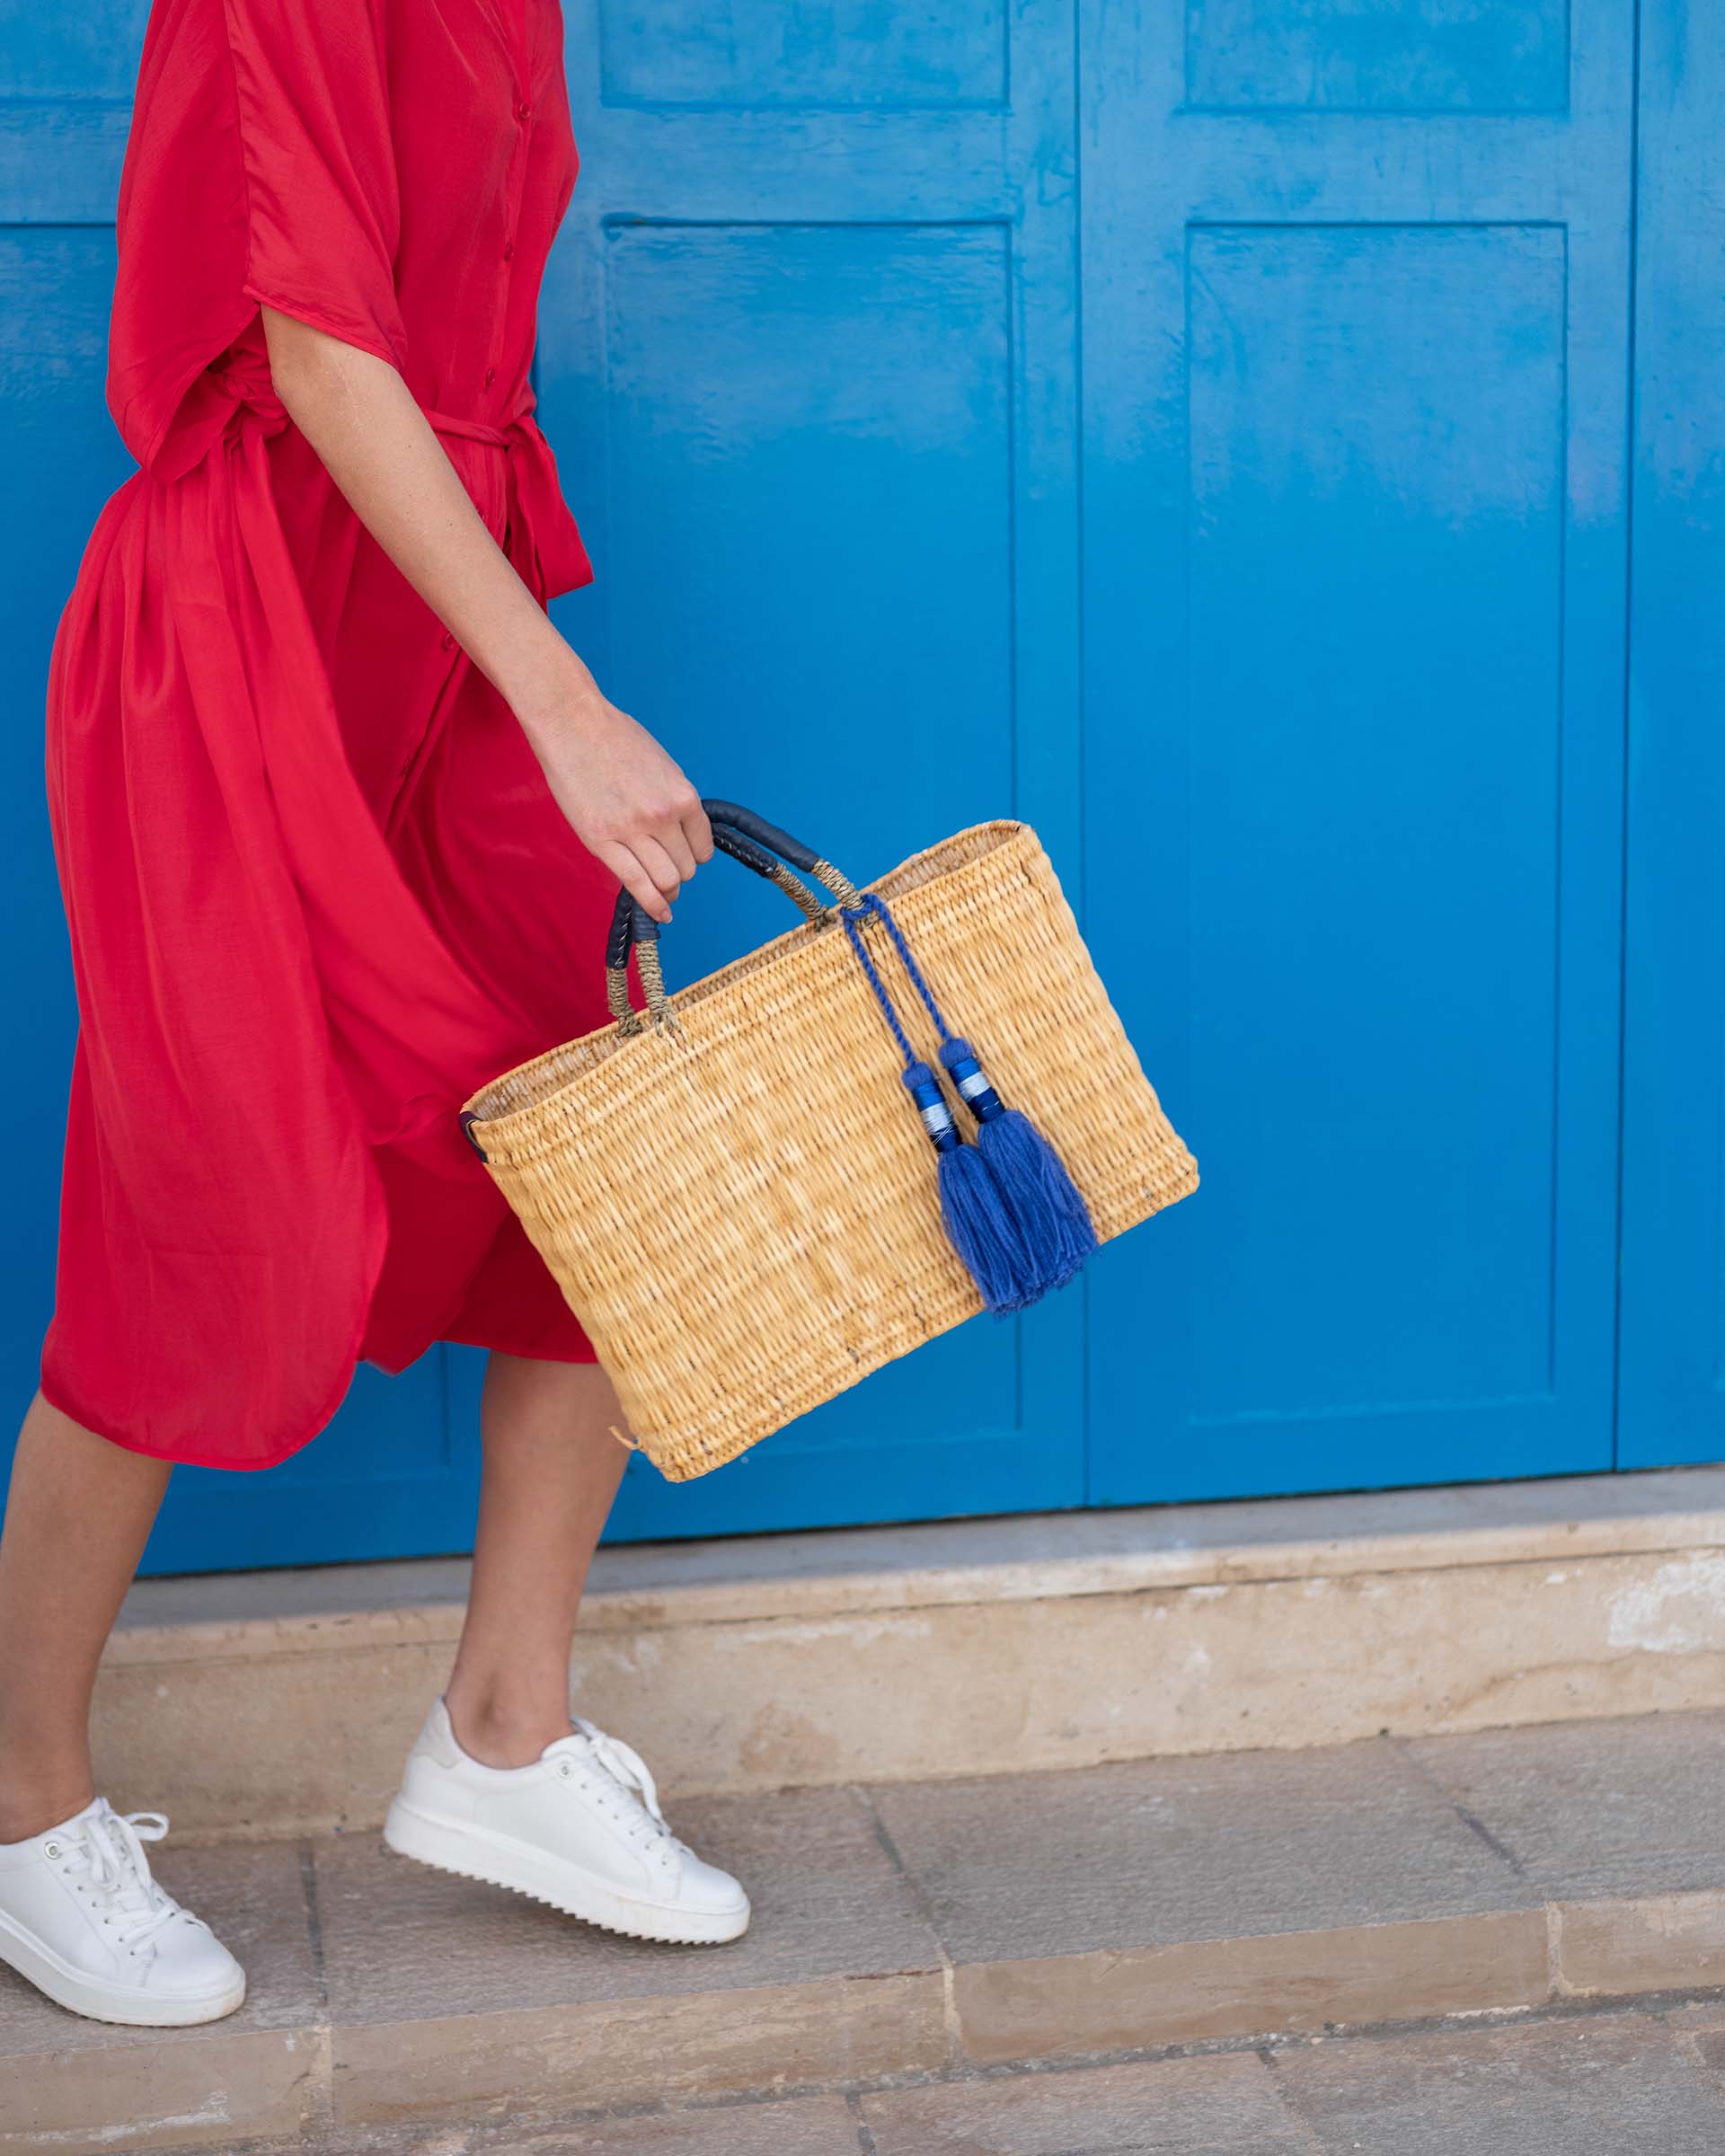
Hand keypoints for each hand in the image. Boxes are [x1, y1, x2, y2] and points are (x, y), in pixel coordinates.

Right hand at [533, 689, 712, 924]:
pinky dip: (653, 904)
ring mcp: (632, 831)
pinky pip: (636, 884)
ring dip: (667, 889)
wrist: (574, 724)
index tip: (685, 857)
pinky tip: (661, 914)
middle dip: (679, 873)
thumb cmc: (616, 738)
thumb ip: (674, 800)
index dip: (694, 856)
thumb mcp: (663, 766)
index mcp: (682, 796)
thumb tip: (682, 832)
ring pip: (665, 880)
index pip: (702, 847)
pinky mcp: (601, 841)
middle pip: (685, 868)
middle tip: (668, 871)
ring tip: (663, 893)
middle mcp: (662, 816)